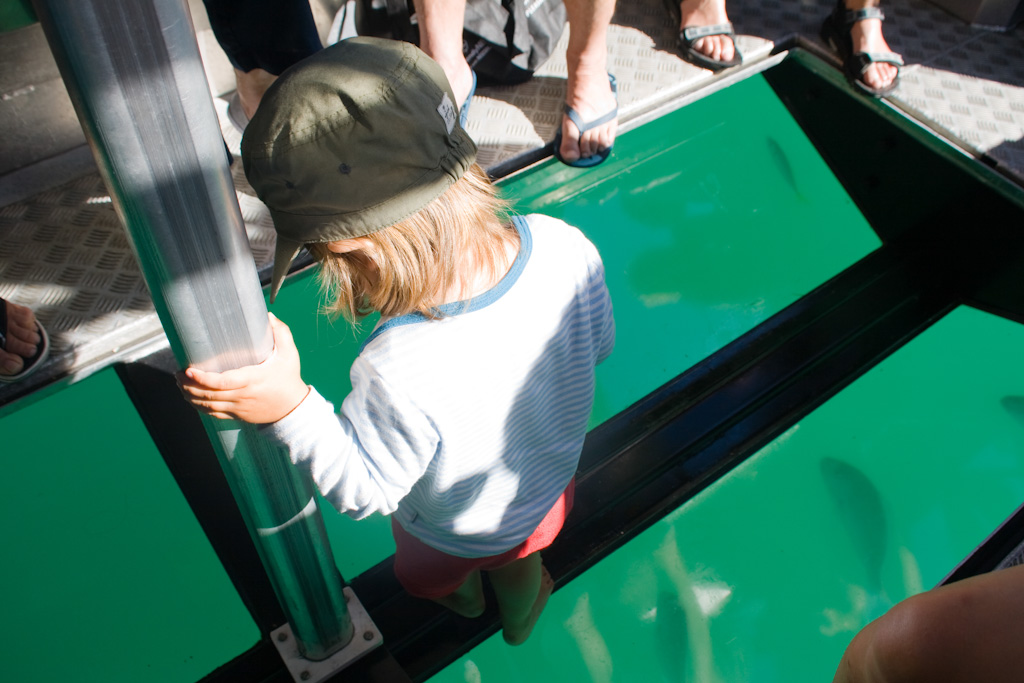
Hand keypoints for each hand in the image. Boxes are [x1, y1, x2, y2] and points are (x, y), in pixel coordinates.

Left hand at [178, 313, 309, 423]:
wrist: (293, 408)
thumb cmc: (289, 379)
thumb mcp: (290, 354)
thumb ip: (281, 333)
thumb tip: (269, 316)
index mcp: (252, 380)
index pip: (221, 382)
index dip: (202, 378)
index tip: (188, 369)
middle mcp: (242, 396)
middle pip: (208, 395)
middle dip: (188, 385)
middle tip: (178, 374)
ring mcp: (238, 407)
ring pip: (207, 405)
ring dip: (190, 396)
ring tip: (179, 384)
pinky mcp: (236, 415)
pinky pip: (213, 414)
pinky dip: (199, 407)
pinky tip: (191, 398)